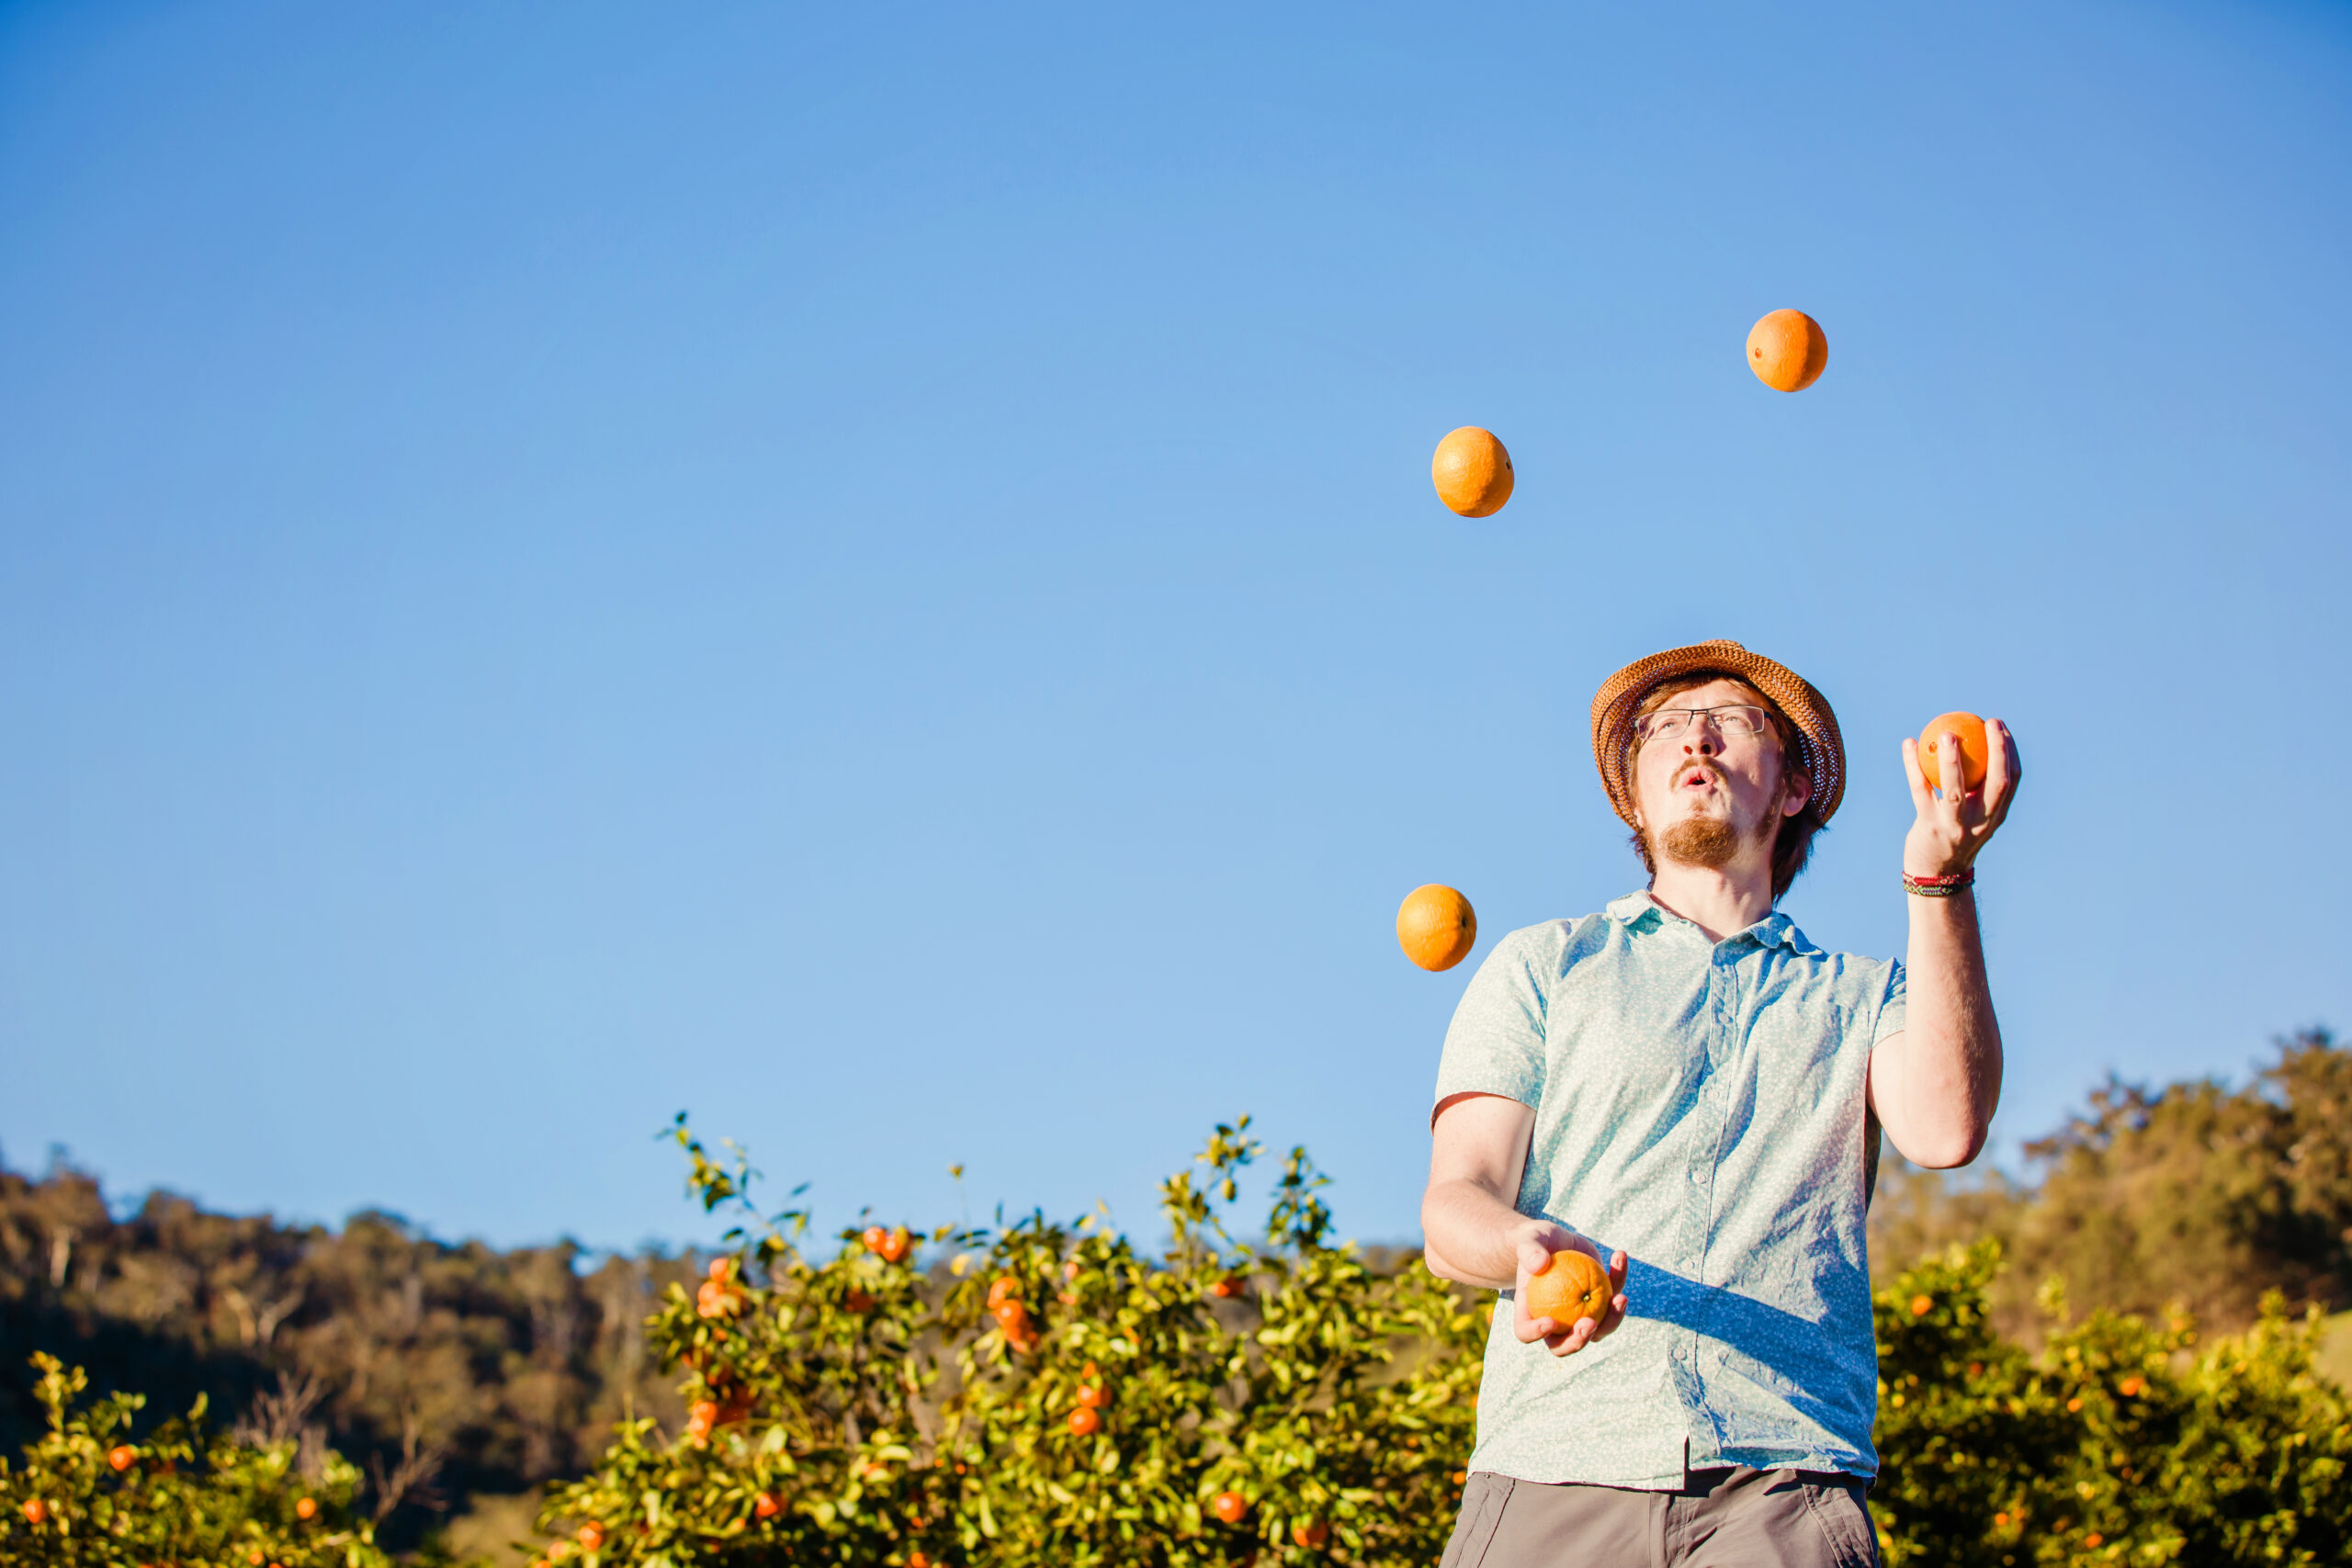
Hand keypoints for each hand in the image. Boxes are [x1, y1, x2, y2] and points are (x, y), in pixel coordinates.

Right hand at [1511, 1223, 1629, 1356]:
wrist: (1556, 1240)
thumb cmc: (1535, 1241)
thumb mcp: (1529, 1240)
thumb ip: (1530, 1250)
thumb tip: (1539, 1264)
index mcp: (1530, 1312)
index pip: (1526, 1332)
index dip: (1536, 1334)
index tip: (1550, 1321)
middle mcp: (1555, 1321)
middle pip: (1564, 1345)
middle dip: (1579, 1341)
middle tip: (1590, 1323)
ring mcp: (1580, 1315)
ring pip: (1598, 1331)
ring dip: (1613, 1319)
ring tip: (1621, 1298)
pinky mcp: (1600, 1302)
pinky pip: (1613, 1298)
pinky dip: (1619, 1278)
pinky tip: (1619, 1257)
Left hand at [1901, 719, 2019, 877]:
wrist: (1935, 871)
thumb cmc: (1954, 832)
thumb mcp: (1974, 813)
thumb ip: (1979, 787)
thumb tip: (1973, 741)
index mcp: (1996, 815)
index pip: (2012, 780)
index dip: (2011, 751)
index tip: (2001, 727)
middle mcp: (1981, 821)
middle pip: (1996, 784)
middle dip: (1997, 751)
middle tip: (1988, 723)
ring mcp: (1955, 826)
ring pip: (1955, 790)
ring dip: (1952, 760)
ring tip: (1946, 733)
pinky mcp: (1929, 826)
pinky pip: (1920, 789)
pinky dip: (1912, 765)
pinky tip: (1908, 743)